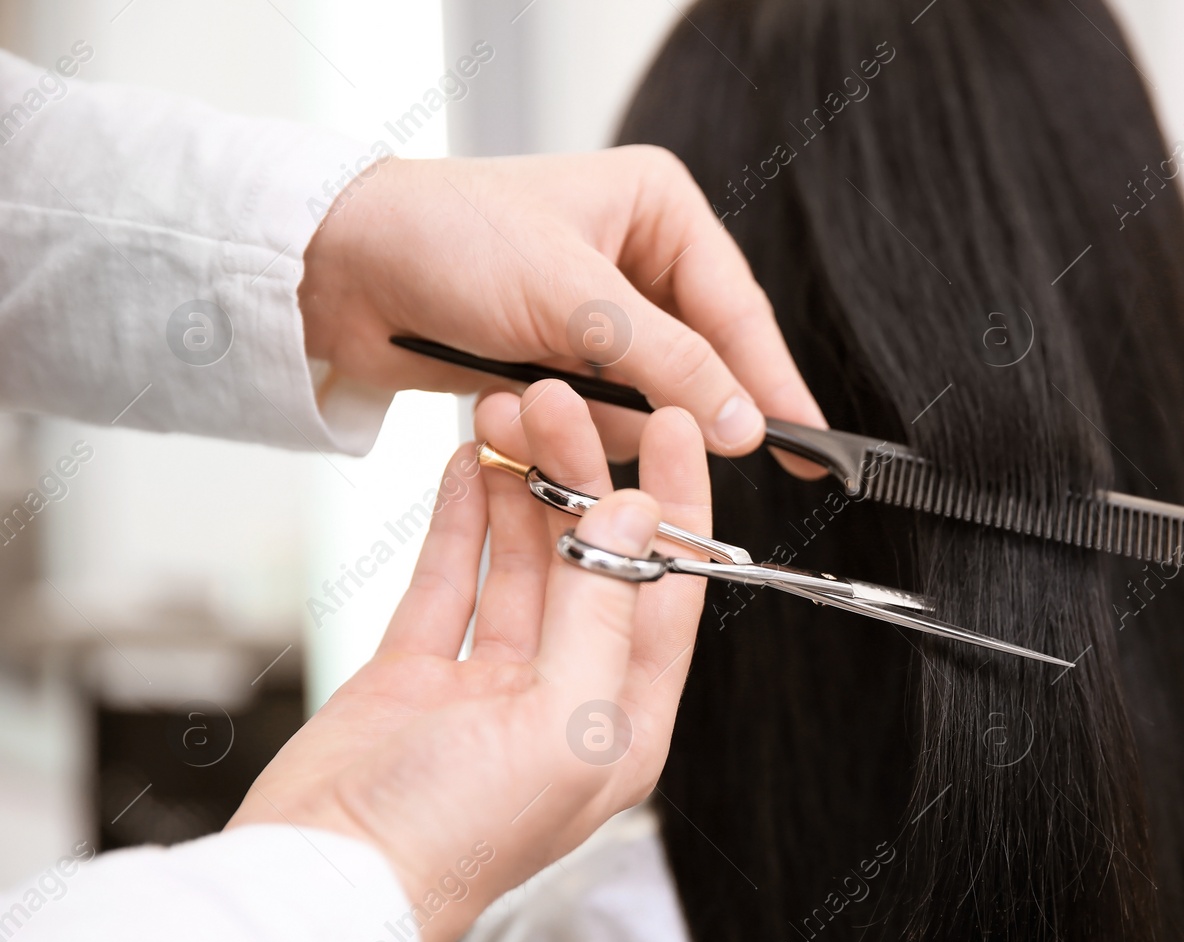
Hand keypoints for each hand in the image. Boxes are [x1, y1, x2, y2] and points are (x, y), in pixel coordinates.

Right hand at [228, 383, 710, 941]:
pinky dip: (459, 521)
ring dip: (520, 489)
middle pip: (590, 562)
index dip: (672, 504)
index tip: (666, 427)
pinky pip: (451, 578)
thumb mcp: (562, 722)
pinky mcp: (416, 671)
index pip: (667, 590)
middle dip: (580, 479)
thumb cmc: (451, 837)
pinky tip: (468, 463)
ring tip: (511, 414)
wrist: (322, 882)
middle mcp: (562, 697)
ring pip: (521, 561)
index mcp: (620, 722)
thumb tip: (635, 519)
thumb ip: (603, 613)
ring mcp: (487, 682)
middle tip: (561, 403)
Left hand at [297, 148, 825, 465]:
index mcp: (659, 211)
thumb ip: (670, 364)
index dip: (769, 382)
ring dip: (583, 420)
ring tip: (518, 394)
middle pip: (694, 368)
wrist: (334, 270)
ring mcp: (596, 319)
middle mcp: (637, 262)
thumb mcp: (573, 298)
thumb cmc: (445, 240)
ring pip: (645, 408)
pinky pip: (592, 422)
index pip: (738, 310)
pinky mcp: (558, 365)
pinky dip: (552, 427)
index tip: (806, 445)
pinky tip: (498, 399)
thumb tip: (746, 423)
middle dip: (646, 406)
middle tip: (608, 422)